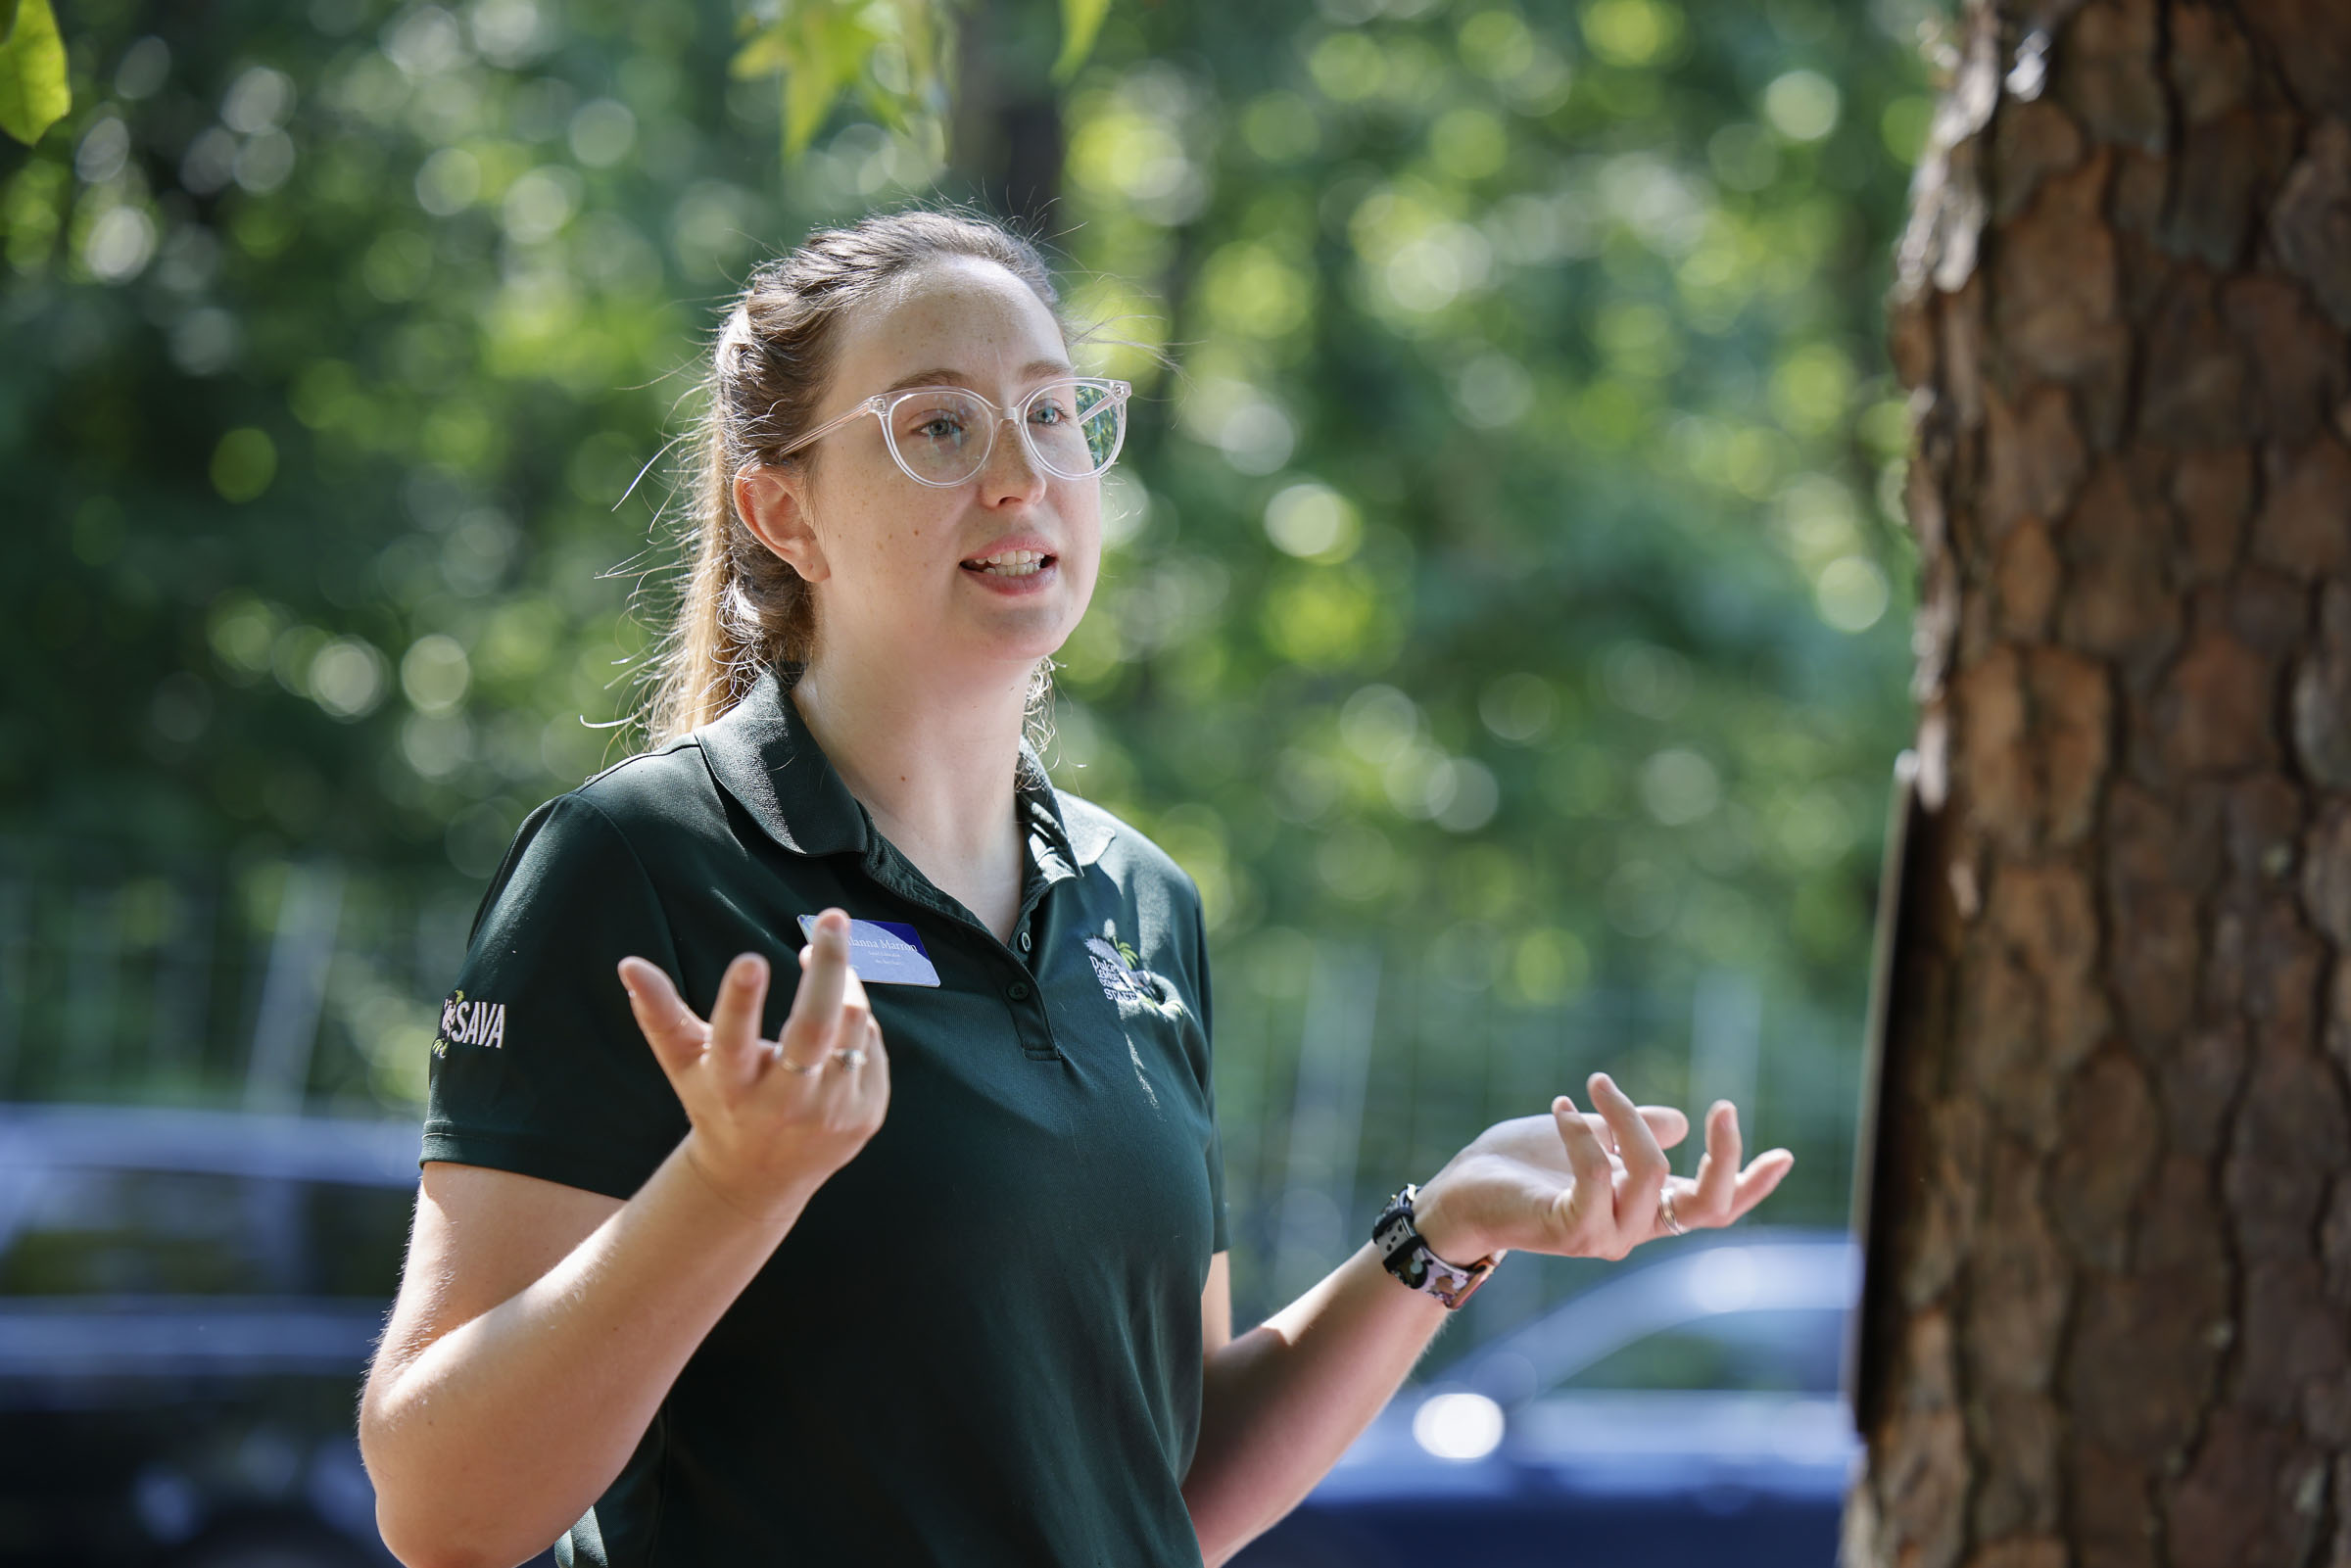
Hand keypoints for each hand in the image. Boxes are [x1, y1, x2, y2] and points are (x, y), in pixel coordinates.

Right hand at [617, 908, 889, 1221]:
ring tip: (820, 960)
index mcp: (732, 1087)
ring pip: (853, 1026)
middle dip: (828, 967)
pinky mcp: (867, 1114)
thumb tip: (629, 964)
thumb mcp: (684, 1064)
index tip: (749, 960)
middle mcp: (785, 1104)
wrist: (760, 1178)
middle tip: (833, 917)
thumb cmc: (717, 1102)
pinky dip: (857, 1023)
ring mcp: (831, 1112)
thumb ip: (660, 1014)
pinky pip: (873, 1045)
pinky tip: (836, 1020)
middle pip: (814, 1027)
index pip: (733, 1042)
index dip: (740, 1003)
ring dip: (842, 984)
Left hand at [1413, 1072, 1792, 1264]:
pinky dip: (1586, 1136)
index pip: (1712, 1208)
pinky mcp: (1568, 1229)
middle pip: (1706, 1205)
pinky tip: (1563, 1109)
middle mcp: (1631, 1229)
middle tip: (1722, 1105)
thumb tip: (1676, 1122)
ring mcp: (1603, 1235)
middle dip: (1725, 1157)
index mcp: (1643, 1209)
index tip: (1785, 1154)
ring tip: (1595, 1085)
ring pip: (1652, 1174)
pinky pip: (1598, 1176)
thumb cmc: (1522, 1165)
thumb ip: (1632, 1134)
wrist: (1460, 1193)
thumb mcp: (1589, 1137)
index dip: (1750, 1185)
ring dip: (1627, 1118)